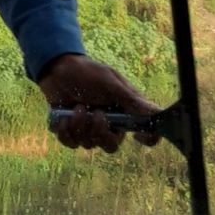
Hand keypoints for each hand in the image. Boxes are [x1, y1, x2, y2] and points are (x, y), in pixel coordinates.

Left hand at [38, 52, 162, 153]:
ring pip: (90, 144)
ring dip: (80, 126)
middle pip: (112, 146)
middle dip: (100, 132)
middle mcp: (110, 123)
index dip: (147, 140)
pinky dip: (66, 131)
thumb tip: (157, 113)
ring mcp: (90, 128)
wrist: (57, 68)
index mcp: (125, 111)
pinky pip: (71, 144)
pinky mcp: (72, 131)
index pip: (146, 133)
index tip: (135, 136)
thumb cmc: (88, 72)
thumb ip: (131, 100)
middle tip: (95, 114)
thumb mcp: (111, 83)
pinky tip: (64, 118)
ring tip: (77, 106)